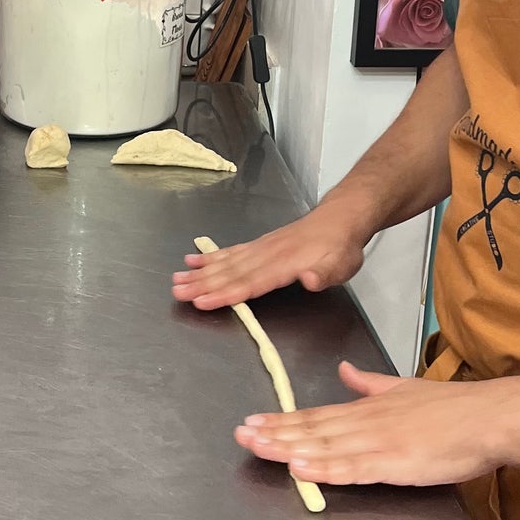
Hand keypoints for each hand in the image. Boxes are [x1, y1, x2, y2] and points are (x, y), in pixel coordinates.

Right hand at [172, 206, 365, 309]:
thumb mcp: (342, 264)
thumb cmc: (341, 247)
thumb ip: (325, 274)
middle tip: (176, 293)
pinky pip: (230, 251)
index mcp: (285, 264)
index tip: (202, 302)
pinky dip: (210, 257)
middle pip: (230, 273)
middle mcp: (266, 255)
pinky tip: (194, 260)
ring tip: (176, 280)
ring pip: (225, 262)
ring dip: (200, 272)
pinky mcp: (259, 245)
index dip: (226, 294)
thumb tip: (310, 280)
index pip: (250, 283)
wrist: (341, 217)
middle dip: (202, 285)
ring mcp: (260, 248)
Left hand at [235, 362, 517, 485]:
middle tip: (241, 436)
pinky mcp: (396, 464)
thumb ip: (370, 383)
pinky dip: (327, 469)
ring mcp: (379, 444)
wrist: (488, 418)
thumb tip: (344, 371)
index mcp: (367, 409)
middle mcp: (366, 424)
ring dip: (290, 449)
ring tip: (259, 448)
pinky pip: (355, 469)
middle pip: (313, 431)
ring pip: (326, 448)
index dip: (282, 421)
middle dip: (275, 434)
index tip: (253, 422)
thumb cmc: (452, 408)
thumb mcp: (403, 387)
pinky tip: (303, 470)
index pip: (316, 416)